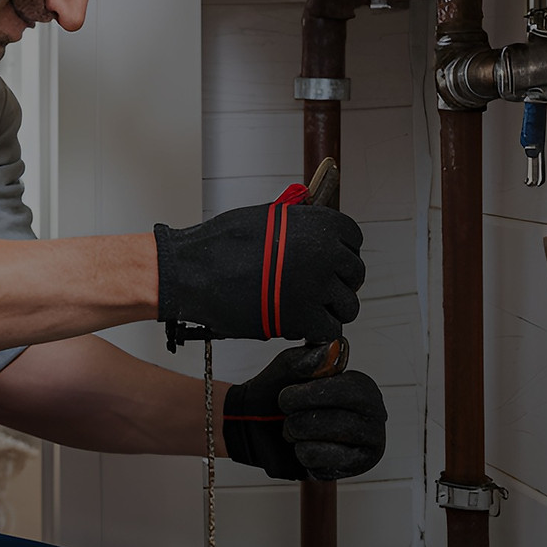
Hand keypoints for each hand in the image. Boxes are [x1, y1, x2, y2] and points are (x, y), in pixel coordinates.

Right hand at [153, 194, 363, 342]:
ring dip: (331, 310)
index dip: (342, 252)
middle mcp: (325, 253)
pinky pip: (329, 330)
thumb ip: (296, 220)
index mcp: (318, 224)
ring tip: (308, 309)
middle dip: (338, 283)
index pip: (354, 240)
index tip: (331, 263)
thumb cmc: (219, 244)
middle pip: (354, 274)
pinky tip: (298, 324)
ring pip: (347, 306)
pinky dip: (316, 331)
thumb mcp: (265, 217)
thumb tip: (310, 216)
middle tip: (318, 290)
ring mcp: (317, 286)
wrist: (192, 272)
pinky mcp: (303, 317)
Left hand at [224, 341, 385, 480]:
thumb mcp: (287, 367)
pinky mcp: (354, 468)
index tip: (286, 397)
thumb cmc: (280, 391)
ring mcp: (368, 444)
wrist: (258, 426)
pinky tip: (303, 446)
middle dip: (301, 419)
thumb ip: (308, 357)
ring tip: (294, 429)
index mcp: (363, 387)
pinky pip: (323, 463)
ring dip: (298, 435)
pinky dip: (302, 453)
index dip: (312, 395)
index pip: (349, 391)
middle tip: (286, 414)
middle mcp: (375, 414)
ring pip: (331, 443)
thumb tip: (334, 348)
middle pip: (341, 422)